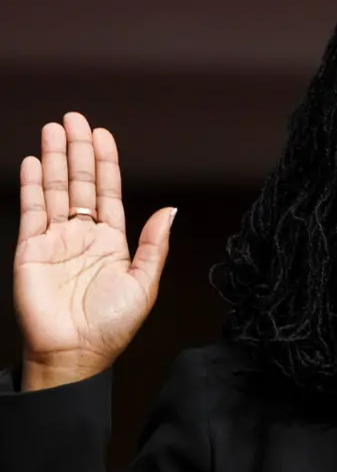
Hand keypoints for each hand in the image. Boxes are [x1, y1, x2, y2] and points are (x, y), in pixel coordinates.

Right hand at [13, 112, 176, 390]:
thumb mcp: (144, 282)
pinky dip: (33, 185)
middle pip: (81, 183)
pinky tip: (34, 163)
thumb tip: (170, 208)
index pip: (108, 192)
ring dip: (55, 159)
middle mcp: (83, 235)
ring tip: (54, 129)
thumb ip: (155, 243)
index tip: (102, 134)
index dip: (106, 163)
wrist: (75, 353)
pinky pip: (32, 210)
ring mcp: (56, 240)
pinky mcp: (31, 250)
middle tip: (75, 118)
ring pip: (56, 190)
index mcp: (112, 241)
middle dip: (79, 150)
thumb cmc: (112, 324)